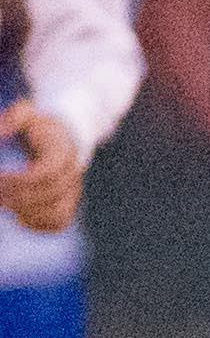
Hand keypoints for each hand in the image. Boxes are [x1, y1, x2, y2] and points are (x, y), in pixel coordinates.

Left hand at [0, 101, 77, 230]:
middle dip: (18, 198)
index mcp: (63, 151)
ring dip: (29, 213)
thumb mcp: (26, 113)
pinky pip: (59, 222)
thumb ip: (12, 119)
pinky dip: (39, 224)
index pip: (46, 173)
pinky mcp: (69, 203)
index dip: (20, 181)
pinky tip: (18, 216)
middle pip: (50, 194)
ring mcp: (74, 190)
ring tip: (5, 204)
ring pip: (58, 213)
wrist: (66, 137)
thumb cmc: (39, 125)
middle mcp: (73, 173)